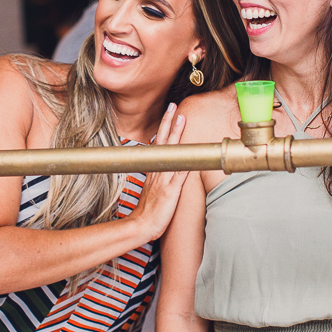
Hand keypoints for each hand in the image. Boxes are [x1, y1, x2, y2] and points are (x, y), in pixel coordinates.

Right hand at [130, 103, 187, 239]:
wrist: (140, 225)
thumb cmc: (148, 210)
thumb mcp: (153, 189)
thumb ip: (160, 176)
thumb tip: (167, 166)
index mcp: (154, 170)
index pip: (159, 142)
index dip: (164, 126)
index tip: (170, 111)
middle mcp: (158, 171)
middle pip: (163, 141)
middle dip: (168, 122)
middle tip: (173, 105)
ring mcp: (164, 180)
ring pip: (171, 152)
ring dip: (176, 135)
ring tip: (182, 119)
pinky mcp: (170, 191)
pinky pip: (179, 175)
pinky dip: (184, 164)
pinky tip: (190, 154)